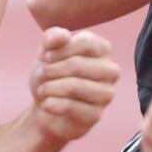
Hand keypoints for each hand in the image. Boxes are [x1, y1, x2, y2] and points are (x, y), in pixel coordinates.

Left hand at [29, 27, 118, 143]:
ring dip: (50, 87)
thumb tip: (62, 36)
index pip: (86, 43)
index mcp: (102, 49)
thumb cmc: (51, 73)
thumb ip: (52, 37)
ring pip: (74, 87)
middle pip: (78, 65)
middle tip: (40, 74)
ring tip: (42, 89)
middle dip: (51, 70)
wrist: (46, 105)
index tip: (47, 56)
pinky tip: (46, 103)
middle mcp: (110, 71)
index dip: (60, 49)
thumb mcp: (47, 50)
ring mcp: (106, 94)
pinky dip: (51, 103)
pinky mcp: (95, 115)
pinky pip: (70, 106)